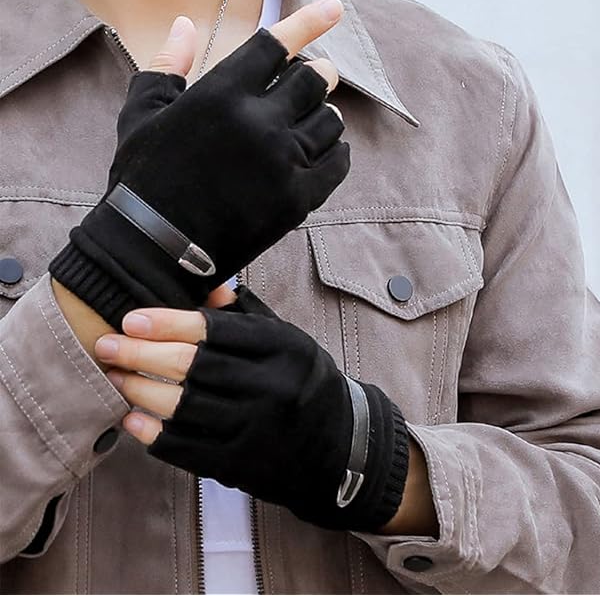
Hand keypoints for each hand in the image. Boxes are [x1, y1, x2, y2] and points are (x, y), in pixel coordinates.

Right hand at [50, 0, 349, 330]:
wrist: (154, 247)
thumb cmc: (143, 180)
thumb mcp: (141, 116)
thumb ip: (165, 66)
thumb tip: (182, 25)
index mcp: (222, 92)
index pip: (278, 45)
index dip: (308, 23)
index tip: (334, 10)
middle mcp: (258, 121)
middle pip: (313, 81)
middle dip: (316, 77)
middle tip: (314, 83)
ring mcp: (281, 162)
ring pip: (330, 121)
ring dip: (325, 115)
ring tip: (312, 120)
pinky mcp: (297, 199)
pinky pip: (337, 163)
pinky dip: (336, 152)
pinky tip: (324, 152)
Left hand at [96, 287, 409, 532]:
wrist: (340, 447)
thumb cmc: (305, 382)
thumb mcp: (288, 340)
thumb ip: (247, 315)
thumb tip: (207, 287)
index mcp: (285, 349)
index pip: (216, 330)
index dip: (168, 323)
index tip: (132, 319)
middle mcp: (273, 388)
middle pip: (193, 367)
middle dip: (140, 354)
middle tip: (106, 345)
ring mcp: (257, 430)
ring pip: (183, 407)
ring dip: (140, 390)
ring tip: (114, 376)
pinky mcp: (242, 465)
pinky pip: (187, 448)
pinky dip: (153, 434)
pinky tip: (132, 418)